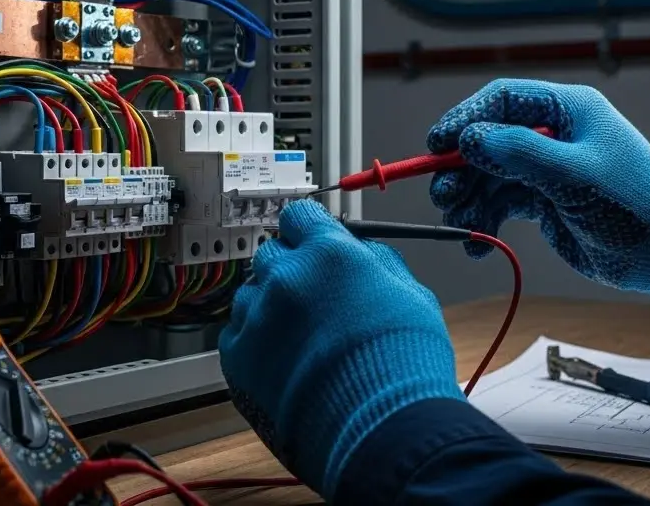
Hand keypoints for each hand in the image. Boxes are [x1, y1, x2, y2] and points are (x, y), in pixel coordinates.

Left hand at [218, 200, 464, 499]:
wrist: (383, 432)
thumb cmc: (405, 369)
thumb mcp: (413, 295)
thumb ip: (377, 262)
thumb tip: (359, 252)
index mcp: (329, 254)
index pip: (299, 217)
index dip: (308, 232)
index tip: (311, 244)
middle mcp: (286, 278)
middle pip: (272, 254)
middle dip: (291, 270)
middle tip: (314, 300)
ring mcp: (258, 318)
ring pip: (251, 294)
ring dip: (271, 307)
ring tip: (301, 340)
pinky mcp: (238, 357)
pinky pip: (236, 333)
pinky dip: (255, 341)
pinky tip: (284, 361)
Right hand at [428, 79, 649, 319]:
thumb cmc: (637, 207)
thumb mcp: (575, 177)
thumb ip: (520, 155)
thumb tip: (470, 138)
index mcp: (569, 110)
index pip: (503, 101)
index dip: (466, 120)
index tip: (437, 146)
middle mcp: (556, 134)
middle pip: (490, 139)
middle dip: (462, 167)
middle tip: (445, 195)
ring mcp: (550, 169)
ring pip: (492, 174)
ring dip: (470, 198)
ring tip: (460, 223)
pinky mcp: (548, 201)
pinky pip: (504, 203)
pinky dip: (486, 220)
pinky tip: (476, 242)